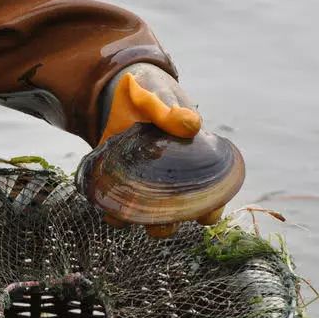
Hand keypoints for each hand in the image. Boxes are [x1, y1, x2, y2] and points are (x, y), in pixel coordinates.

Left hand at [96, 64, 228, 235]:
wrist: (121, 93)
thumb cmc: (153, 95)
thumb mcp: (162, 97)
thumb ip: (173, 111)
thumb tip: (190, 125)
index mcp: (192, 168)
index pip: (210, 200)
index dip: (210, 210)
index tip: (206, 213)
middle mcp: (170, 185)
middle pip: (176, 218)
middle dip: (169, 224)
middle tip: (164, 219)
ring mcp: (144, 188)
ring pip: (147, 219)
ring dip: (140, 222)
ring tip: (131, 215)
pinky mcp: (118, 185)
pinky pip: (117, 209)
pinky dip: (113, 214)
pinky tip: (108, 208)